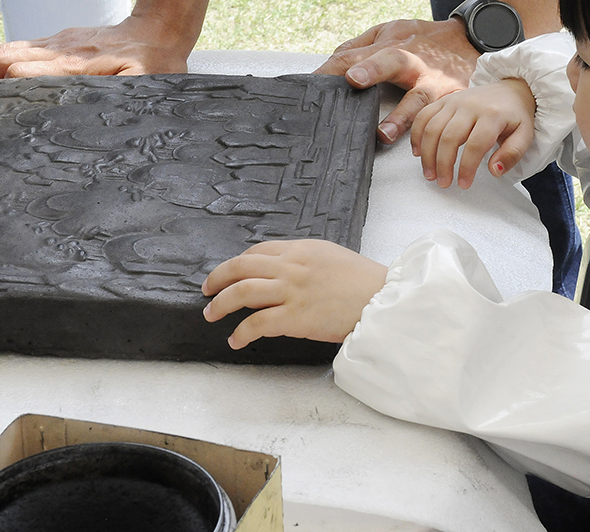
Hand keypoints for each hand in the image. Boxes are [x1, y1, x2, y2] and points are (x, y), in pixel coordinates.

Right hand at [0, 13, 190, 80]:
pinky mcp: (62, 40)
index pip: (24, 71)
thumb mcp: (143, 84)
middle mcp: (61, 50)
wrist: (161, 28)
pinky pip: (24, 47)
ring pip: (11, 49)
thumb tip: (82, 103)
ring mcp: (60, 42)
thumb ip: (116, 93)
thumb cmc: (156, 62)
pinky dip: (0, 61)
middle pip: (7, 57)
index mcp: (76, 64)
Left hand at [202, 240, 388, 348]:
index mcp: (300, 249)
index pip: (257, 251)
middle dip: (217, 279)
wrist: (382, 300)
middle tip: (207, 290)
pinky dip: (241, 332)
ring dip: (221, 304)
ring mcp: (291, 292)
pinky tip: (236, 340)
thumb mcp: (331, 256)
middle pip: (241, 267)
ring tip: (211, 314)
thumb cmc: (363, 281)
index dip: (237, 263)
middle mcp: (291, 266)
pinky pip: (257, 324)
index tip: (229, 273)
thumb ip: (304, 259)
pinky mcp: (295, 318)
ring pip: (242, 293)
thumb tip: (284, 269)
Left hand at [316, 18, 478, 143]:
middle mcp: (413, 63)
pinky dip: (432, 132)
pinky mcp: (453, 98)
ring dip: (401, 117)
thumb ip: (361, 46)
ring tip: (384, 135)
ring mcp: (434, 82)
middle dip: (373, 69)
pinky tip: (421, 149)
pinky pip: (441, 118)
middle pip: (391, 61)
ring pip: (418, 99)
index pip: (356, 55)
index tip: (315, 83)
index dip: (334, 68)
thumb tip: (333, 62)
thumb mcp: (392, 30)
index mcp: (393, 45)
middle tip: (354, 80)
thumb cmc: (425, 38)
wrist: (474, 37)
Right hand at [410, 78, 536, 187]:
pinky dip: (416, 135)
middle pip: (449, 137)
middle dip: (443, 164)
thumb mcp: (525, 135)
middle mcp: (470, 106)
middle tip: (443, 183)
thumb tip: (494, 170)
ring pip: (432, 128)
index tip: (464, 184)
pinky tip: (418, 152)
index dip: (467, 167)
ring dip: (427, 154)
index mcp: (493, 115)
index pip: (476, 145)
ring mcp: (454, 101)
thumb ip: (512, 154)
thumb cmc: (515, 116)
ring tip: (430, 174)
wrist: (510, 90)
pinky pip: (423, 116)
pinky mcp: (444, 100)